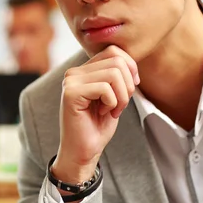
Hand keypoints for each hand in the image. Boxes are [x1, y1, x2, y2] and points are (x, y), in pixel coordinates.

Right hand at [52, 45, 138, 184]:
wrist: (83, 152)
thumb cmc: (98, 126)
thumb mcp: (114, 96)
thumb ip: (118, 76)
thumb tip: (132, 63)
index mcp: (84, 70)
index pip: (114, 51)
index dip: (130, 68)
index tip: (129, 90)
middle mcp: (74, 72)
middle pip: (117, 61)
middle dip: (128, 85)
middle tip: (120, 105)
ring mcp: (71, 81)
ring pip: (114, 73)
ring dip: (122, 96)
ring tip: (112, 110)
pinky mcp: (70, 93)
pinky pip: (105, 88)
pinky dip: (113, 103)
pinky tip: (104, 113)